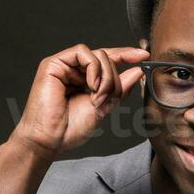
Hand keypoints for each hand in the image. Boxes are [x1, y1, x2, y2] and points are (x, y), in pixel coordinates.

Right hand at [11, 43, 149, 161]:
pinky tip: (91, 85)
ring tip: (97, 97)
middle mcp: (73, 71)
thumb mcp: (103, 107)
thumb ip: (119, 89)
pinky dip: (93, 67)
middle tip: (106, 99)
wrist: (49, 140)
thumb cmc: (69, 129)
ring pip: (97, 54)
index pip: (107, 62)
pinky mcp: (53, 64)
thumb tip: (137, 71)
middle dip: (113, 78)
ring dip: (105, 76)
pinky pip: (82, 52)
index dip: (126, 56)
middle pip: (106, 58)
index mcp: (84, 80)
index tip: (144, 55)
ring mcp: (63, 66)